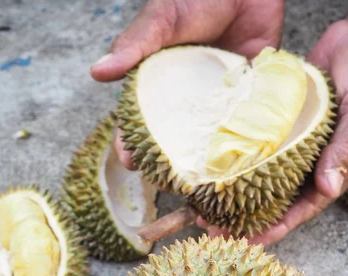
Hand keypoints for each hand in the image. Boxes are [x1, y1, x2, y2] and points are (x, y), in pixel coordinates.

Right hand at [90, 0, 284, 167]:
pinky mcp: (250, 101)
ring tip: (200, 185)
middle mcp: (190, 99)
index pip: (142, 120)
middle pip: (175, 139)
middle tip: (164, 181)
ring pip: (209, 140)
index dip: (133, 142)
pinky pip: (245, 127)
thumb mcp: (163, 18)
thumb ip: (135, 45)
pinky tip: (238, 167)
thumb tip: (98, 72)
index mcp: (162, 84)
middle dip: (168, 163)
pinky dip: (241, 145)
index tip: (129, 161)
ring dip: (205, 163)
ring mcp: (219, 103)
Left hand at [202, 19, 347, 244]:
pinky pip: (260, 149)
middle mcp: (316, 163)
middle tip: (215, 229)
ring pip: (266, 177)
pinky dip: (241, 161)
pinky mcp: (284, 127)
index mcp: (342, 169)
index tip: (249, 242)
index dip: (278, 227)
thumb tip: (327, 190)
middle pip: (280, 199)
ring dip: (239, 193)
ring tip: (207, 207)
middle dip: (249, 217)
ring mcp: (299, 146)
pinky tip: (217, 169)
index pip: (306, 208)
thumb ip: (347, 150)